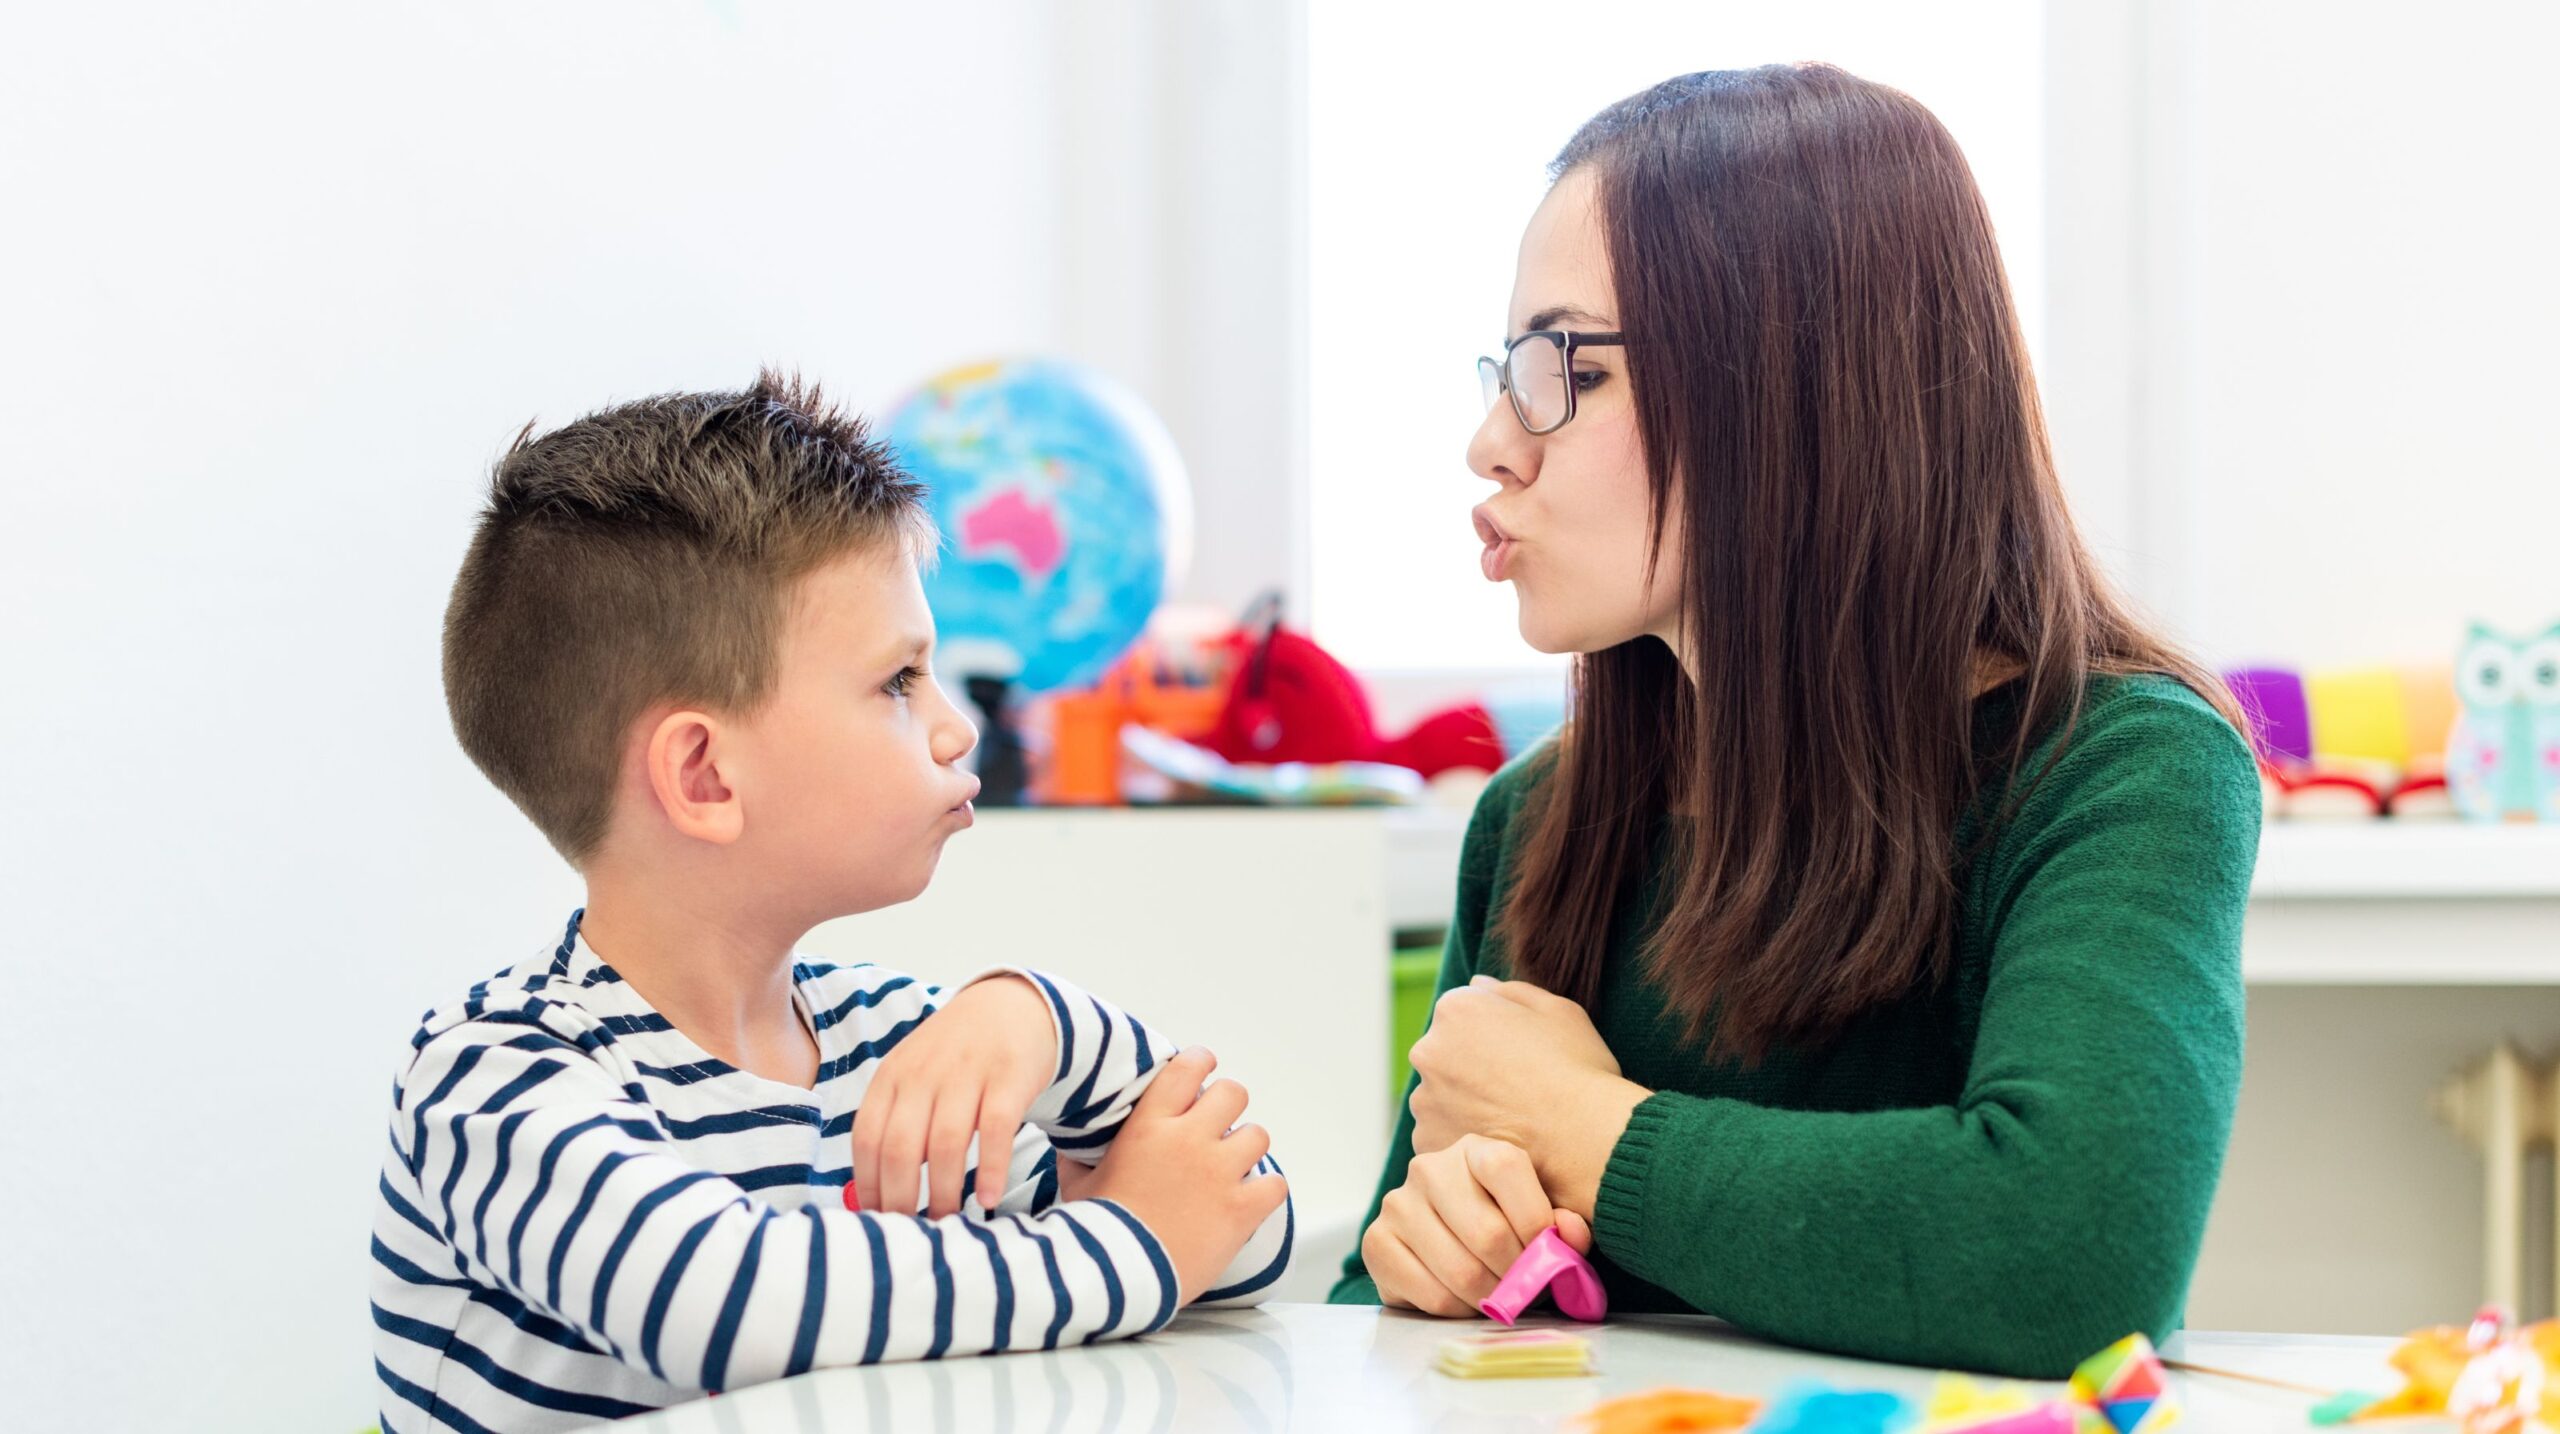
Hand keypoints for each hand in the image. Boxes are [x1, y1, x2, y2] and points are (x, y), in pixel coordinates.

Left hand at [853, 973, 1056, 1217]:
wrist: (1010, 1008)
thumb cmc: (953, 1058)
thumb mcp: (913, 1077)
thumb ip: (892, 1123)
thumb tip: (870, 1194)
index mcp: (892, 1077)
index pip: (867, 1137)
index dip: (868, 1185)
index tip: (876, 1220)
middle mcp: (924, 1073)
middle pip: (900, 1145)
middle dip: (901, 1198)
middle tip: (909, 1231)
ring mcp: (967, 1073)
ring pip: (946, 1142)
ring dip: (944, 1191)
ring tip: (946, 1220)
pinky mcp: (1008, 1078)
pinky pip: (998, 1129)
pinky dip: (992, 1167)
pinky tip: (989, 1198)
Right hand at [1084, 1047, 1288, 1303]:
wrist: (1117, 1274)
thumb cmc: (1094, 1229)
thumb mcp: (1077, 1181)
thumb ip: (1078, 1154)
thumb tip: (1072, 1143)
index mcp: (1149, 1125)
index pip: (1188, 1067)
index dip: (1201, 1063)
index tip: (1202, 1073)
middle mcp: (1188, 1141)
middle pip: (1233, 1094)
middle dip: (1227, 1108)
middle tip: (1216, 1130)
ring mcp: (1218, 1174)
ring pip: (1257, 1135)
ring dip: (1246, 1150)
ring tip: (1230, 1169)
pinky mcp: (1240, 1209)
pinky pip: (1275, 1184)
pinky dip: (1265, 1191)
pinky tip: (1247, 1201)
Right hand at [1360, 1133, 1591, 1316]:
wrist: (1449, 1243)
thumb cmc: (1503, 1226)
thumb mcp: (1538, 1217)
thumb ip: (1562, 1226)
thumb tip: (1569, 1235)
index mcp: (1475, 1149)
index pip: (1506, 1169)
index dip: (1536, 1221)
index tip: (1549, 1254)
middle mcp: (1430, 1169)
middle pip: (1488, 1233)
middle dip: (1517, 1275)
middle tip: (1526, 1290)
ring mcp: (1398, 1204)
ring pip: (1461, 1271)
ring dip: (1491, 1298)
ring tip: (1500, 1298)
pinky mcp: (1376, 1242)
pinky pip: (1431, 1294)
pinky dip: (1459, 1310)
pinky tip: (1466, 1301)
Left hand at [1408, 976, 1646, 1213]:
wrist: (1582, 1138)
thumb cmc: (1578, 1069)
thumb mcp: (1558, 1011)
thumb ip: (1511, 991)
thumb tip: (1477, 985)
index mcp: (1456, 1008)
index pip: (1461, 1014)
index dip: (1493, 1036)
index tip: (1519, 1057)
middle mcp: (1428, 1049)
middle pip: (1443, 1054)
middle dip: (1470, 1068)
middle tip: (1515, 1091)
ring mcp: (1423, 1099)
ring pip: (1440, 1097)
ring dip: (1462, 1105)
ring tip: (1509, 1121)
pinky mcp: (1427, 1141)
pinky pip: (1441, 1135)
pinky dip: (1462, 1138)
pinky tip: (1498, 1143)